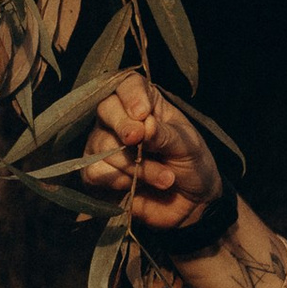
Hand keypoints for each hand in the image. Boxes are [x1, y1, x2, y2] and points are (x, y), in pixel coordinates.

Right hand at [80, 72, 221, 232]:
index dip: (130, 95)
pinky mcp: (97, 173)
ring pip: (102, 144)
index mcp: (145, 102)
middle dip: (123, 126)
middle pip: (106, 109)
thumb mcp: (187, 146)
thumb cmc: (192, 164)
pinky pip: (94, 170)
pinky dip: (119, 180)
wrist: (193, 203)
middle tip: (138, 140)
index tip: (142, 112)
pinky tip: (137, 187)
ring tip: (166, 178)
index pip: (127, 84)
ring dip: (135, 164)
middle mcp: (120, 119)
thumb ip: (164, 135)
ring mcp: (105, 146)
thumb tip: (143, 125)